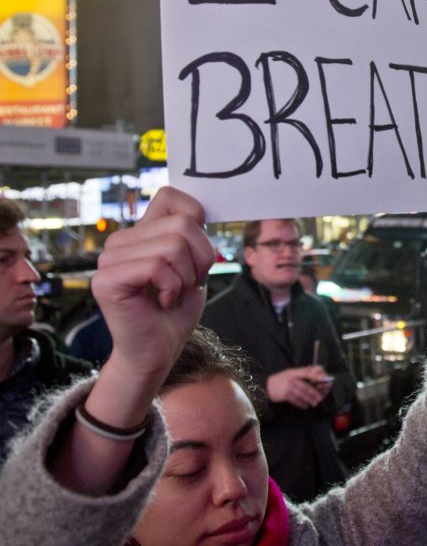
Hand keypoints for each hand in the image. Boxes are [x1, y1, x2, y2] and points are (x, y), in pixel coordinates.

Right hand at [91, 187, 215, 380]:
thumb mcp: (194, 264)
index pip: (170, 196)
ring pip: (172, 245)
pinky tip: (162, 302)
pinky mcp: (106, 280)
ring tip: (172, 294)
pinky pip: (156, 267)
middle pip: (182, 224)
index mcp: (142, 232)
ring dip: (186, 277)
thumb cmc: (176, 309)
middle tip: (187, 283)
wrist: (159, 350)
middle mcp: (121, 240)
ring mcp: (109, 259)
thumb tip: (197, 212)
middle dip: (201, 259)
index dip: (196, 218)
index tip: (198, 253)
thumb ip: (191, 234)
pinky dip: (172, 288)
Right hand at [266, 366, 331, 408]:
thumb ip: (302, 373)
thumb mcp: (290, 373)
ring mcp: (288, 387)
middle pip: (306, 387)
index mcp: (294, 372)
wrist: (265, 386)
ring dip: (310, 399)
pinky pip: (296, 400)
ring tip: (315, 403)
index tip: (324, 379)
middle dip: (315, 393)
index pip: (308, 372)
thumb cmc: (280, 379)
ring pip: (302, 395)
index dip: (317, 375)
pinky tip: (306, 406)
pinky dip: (302, 404)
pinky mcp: (285, 395)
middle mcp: (292, 379)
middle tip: (321, 397)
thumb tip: (317, 373)